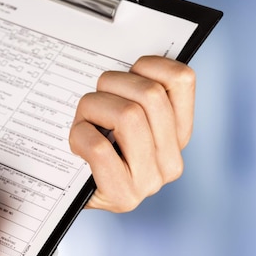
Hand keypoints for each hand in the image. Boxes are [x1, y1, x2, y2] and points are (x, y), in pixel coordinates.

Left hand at [70, 56, 195, 212]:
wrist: (73, 193)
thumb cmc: (96, 149)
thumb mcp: (122, 116)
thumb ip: (136, 93)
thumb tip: (129, 60)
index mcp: (179, 134)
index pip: (182, 80)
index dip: (149, 64)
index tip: (129, 73)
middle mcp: (171, 160)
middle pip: (150, 95)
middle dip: (111, 84)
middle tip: (96, 97)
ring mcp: (150, 181)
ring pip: (127, 115)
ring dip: (93, 108)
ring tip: (86, 120)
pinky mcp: (124, 195)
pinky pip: (97, 146)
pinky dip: (79, 135)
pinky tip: (78, 142)